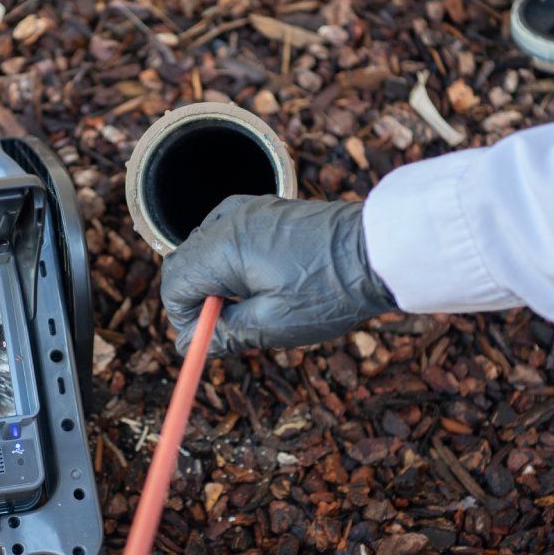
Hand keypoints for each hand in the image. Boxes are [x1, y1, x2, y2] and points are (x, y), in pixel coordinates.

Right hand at [160, 194, 395, 355]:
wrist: (379, 252)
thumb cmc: (330, 289)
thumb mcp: (272, 324)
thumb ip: (224, 333)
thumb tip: (189, 345)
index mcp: (222, 247)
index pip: (173, 284)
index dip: (183, 318)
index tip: (209, 338)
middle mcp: (226, 219)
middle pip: (182, 263)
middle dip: (195, 299)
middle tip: (228, 326)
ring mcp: (245, 209)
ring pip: (202, 249)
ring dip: (212, 281)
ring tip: (251, 305)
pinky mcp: (263, 209)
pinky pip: (226, 235)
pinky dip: (229, 261)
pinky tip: (259, 280)